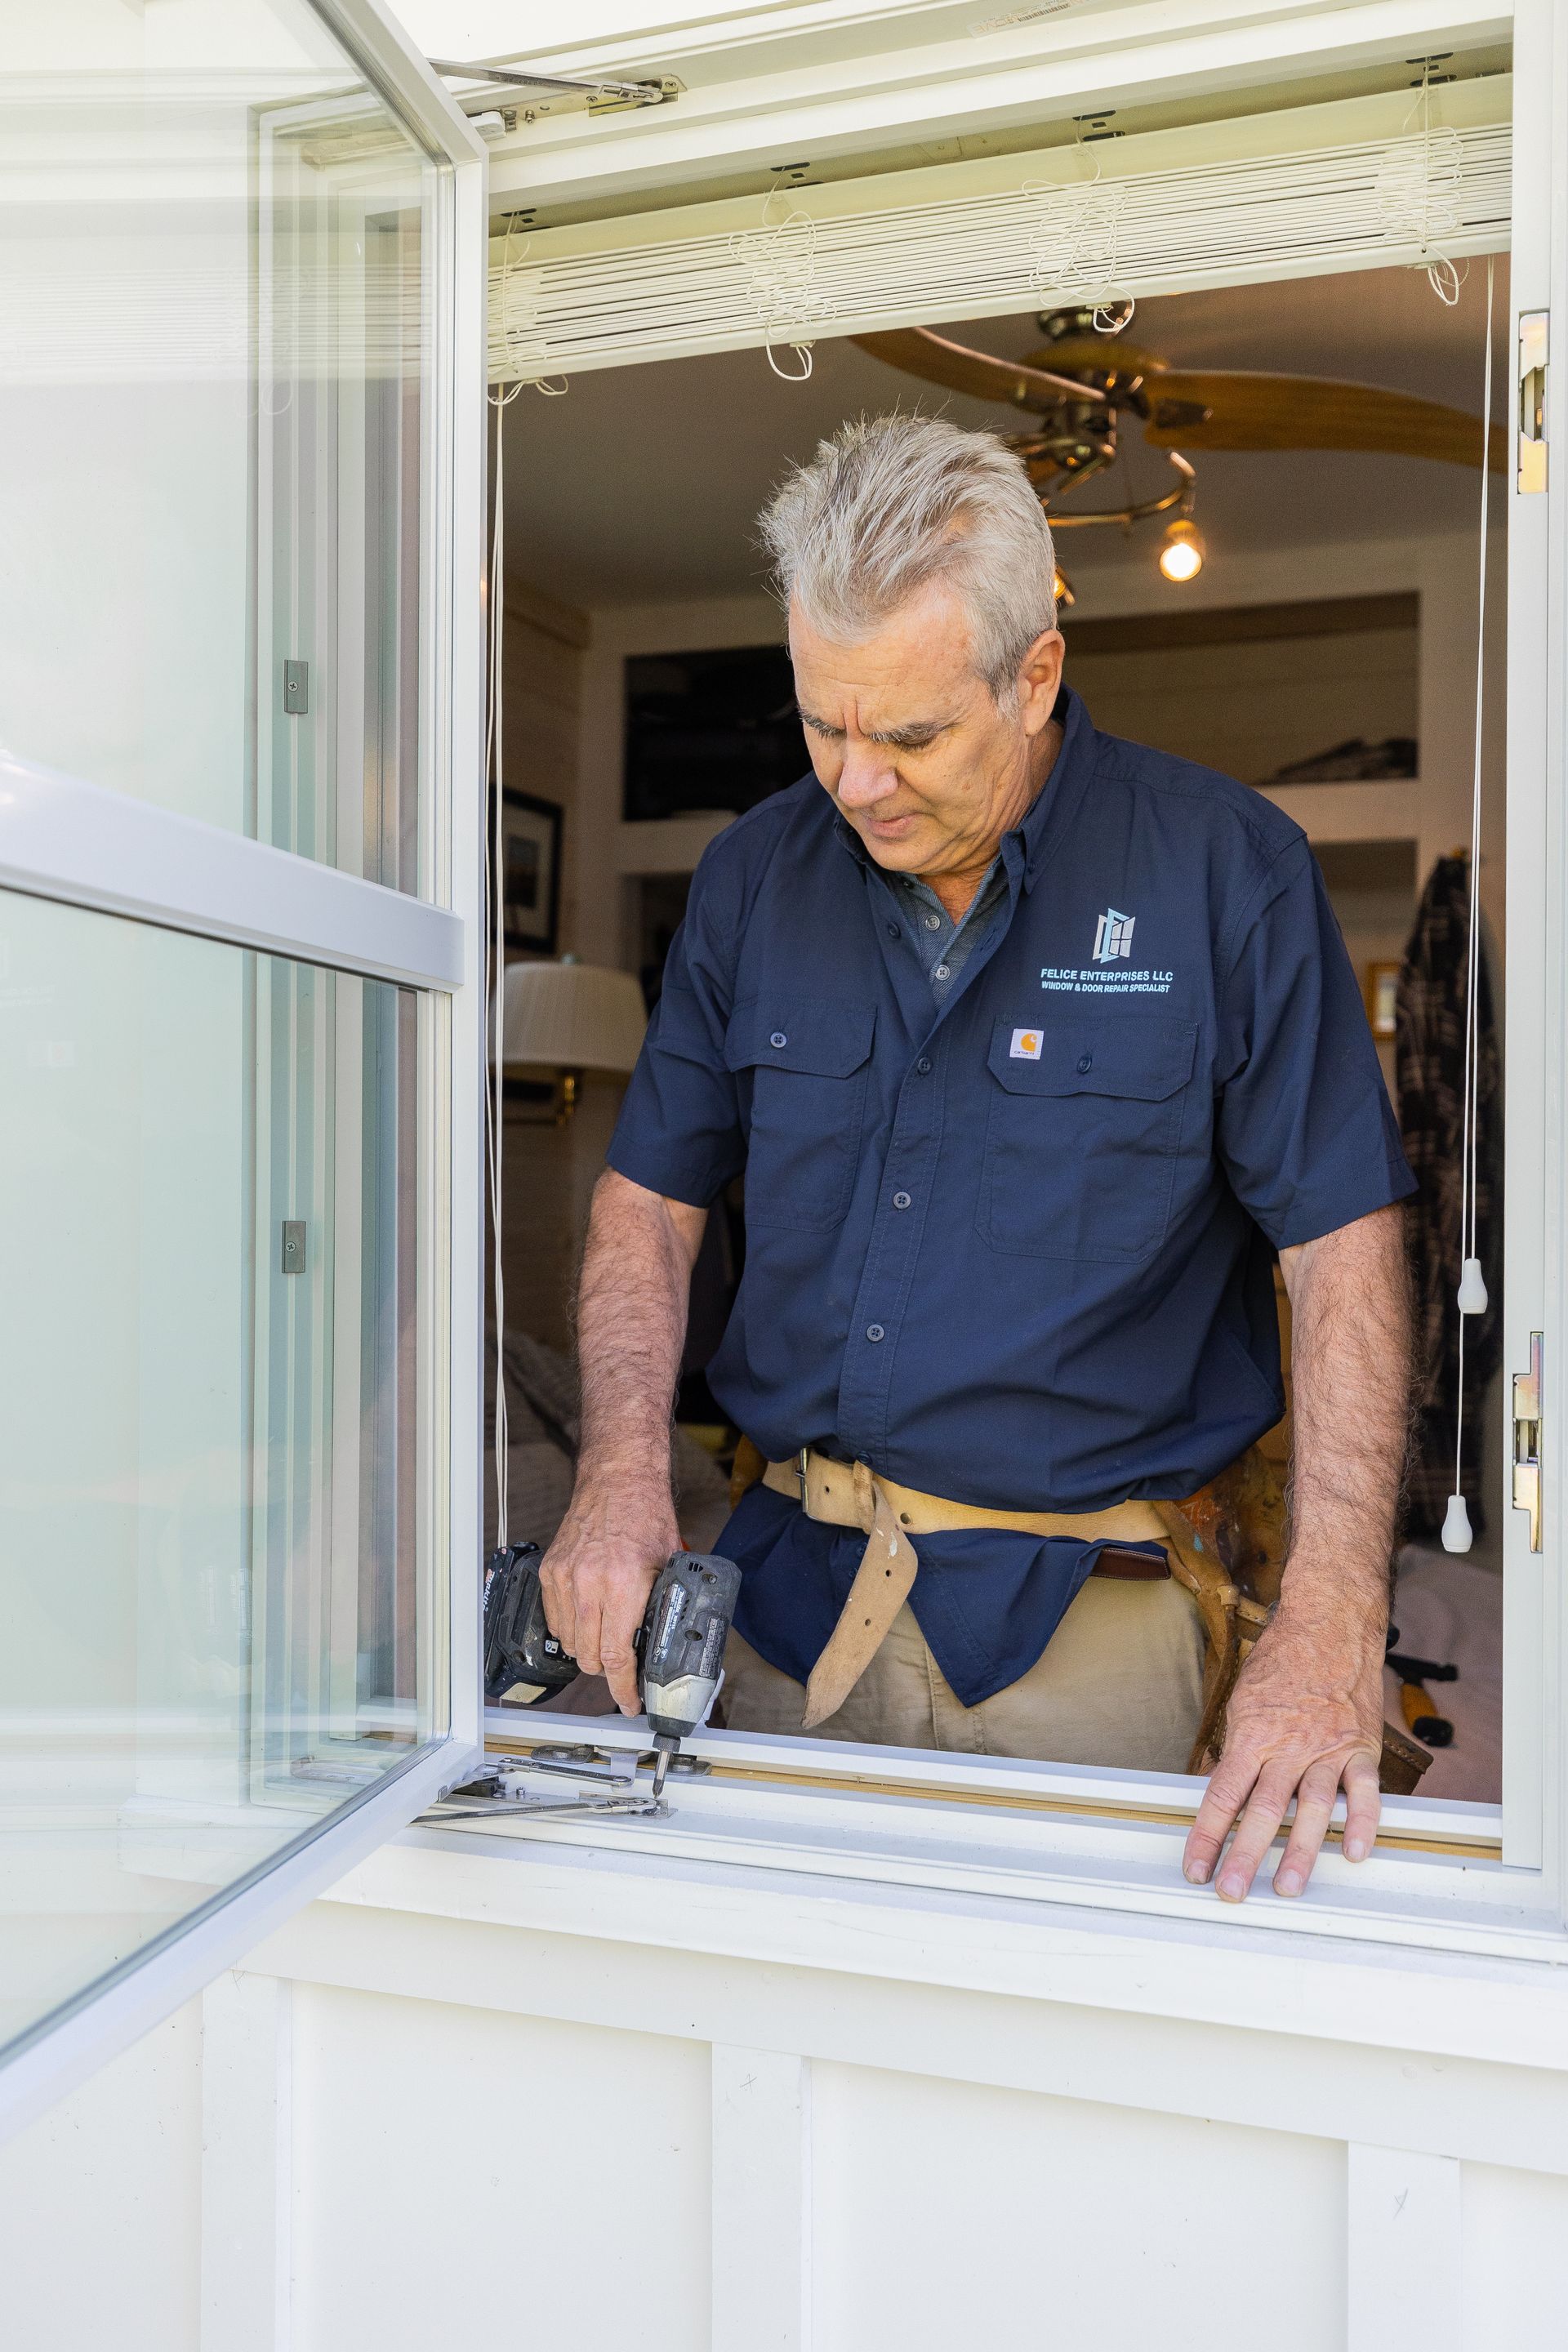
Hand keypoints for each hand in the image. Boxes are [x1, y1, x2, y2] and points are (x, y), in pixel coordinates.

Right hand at [538, 1481, 678, 1715]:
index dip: (624, 1688)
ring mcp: (564, 1577)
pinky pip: (555, 1619)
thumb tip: (662, 1644)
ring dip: (588, 1650)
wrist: (617, 1479)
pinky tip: (588, 1619)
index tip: (630, 1702)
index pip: (617, 1655)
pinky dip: (570, 1629)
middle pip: (590, 1657)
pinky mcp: (550, 1572)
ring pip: (569, 1643)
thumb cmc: (646, 1515)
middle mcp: (589, 1583)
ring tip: (607, 1638)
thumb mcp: (668, 1565)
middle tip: (625, 1666)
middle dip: (609, 1671)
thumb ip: (661, 1605)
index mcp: (623, 1583)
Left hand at [1182, 1591, 1384, 1901]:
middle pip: (1263, 1810)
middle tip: (1232, 1891)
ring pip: (1311, 1808)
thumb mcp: (1244, 1702)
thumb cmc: (1284, 1662)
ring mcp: (1327, 1749)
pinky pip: (1364, 1792)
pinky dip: (1361, 1823)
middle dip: (1244, 1855)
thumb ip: (1237, 1750)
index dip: (1207, 1835)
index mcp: (1253, 1735)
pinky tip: (1354, 1853)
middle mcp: (1288, 1746)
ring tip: (1286, 1887)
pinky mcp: (1360, 1748)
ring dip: (1299, 1852)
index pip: (1222, 1795)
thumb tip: (1217, 1791)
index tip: (1195, 1866)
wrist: (1329, 1624)